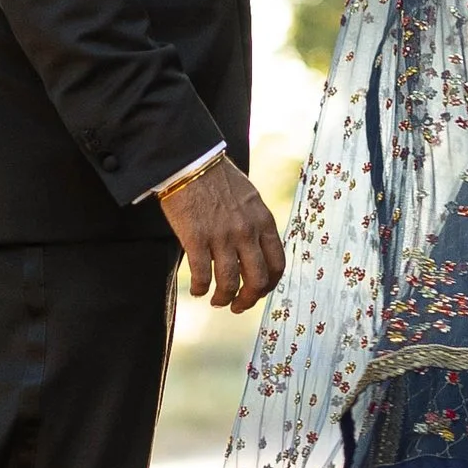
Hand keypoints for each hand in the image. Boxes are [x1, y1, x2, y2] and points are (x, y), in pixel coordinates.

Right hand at [161, 158, 284, 312]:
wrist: (191, 162)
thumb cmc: (218, 180)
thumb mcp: (250, 199)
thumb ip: (256, 225)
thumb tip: (256, 254)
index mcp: (263, 221)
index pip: (277, 265)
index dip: (269, 286)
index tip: (258, 293)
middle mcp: (247, 231)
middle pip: (257, 280)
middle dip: (249, 300)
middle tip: (238, 306)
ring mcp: (222, 236)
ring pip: (229, 283)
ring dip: (223, 299)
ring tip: (216, 301)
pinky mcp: (196, 238)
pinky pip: (202, 275)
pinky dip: (200, 288)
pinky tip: (197, 290)